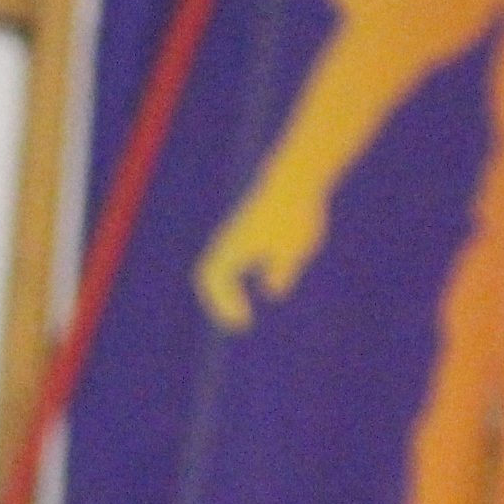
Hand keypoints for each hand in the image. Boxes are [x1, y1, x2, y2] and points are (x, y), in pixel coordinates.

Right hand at [194, 175, 327, 331]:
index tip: (244, 321)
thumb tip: (273, 291)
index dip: (226, 304)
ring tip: (241, 312)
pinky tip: (255, 286)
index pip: (217, 281)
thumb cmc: (294, 214)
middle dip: (220, 302)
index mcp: (235, 245)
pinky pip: (228, 262)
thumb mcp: (294, 247)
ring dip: (225, 292)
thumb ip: (282, 272)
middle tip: (238, 323)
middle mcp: (228, 241)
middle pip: (208, 276)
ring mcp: (233, 235)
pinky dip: (233, 280)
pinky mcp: (243, 232)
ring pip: (217, 269)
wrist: (295, 181)